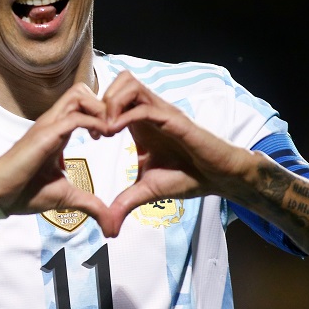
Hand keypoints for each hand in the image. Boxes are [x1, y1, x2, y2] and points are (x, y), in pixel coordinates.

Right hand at [0, 83, 114, 224]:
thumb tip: (109, 223)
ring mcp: (47, 126)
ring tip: (108, 131)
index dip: (101, 113)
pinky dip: (94, 122)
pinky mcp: (44, 135)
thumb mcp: (66, 197)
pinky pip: (73, 117)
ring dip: (100, 109)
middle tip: (114, 128)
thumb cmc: (25, 193)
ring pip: (78, 95)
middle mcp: (52, 123)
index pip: (81, 104)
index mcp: (57, 132)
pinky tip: (101, 138)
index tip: (112, 134)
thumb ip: (90, 204)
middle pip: (81, 91)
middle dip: (104, 104)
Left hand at [99, 71, 255, 236]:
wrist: (219, 178)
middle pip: (120, 80)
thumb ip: (124, 203)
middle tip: (94, 128)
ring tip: (104, 130)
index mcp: (140, 121)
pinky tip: (113, 133)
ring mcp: (162, 112)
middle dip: (100, 100)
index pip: (113, 95)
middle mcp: (150, 111)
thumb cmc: (187, 177)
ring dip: (111, 102)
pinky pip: (145, 106)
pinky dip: (124, 115)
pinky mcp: (174, 119)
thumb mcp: (147, 190)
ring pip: (129, 83)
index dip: (96, 110)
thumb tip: (108, 228)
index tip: (90, 135)